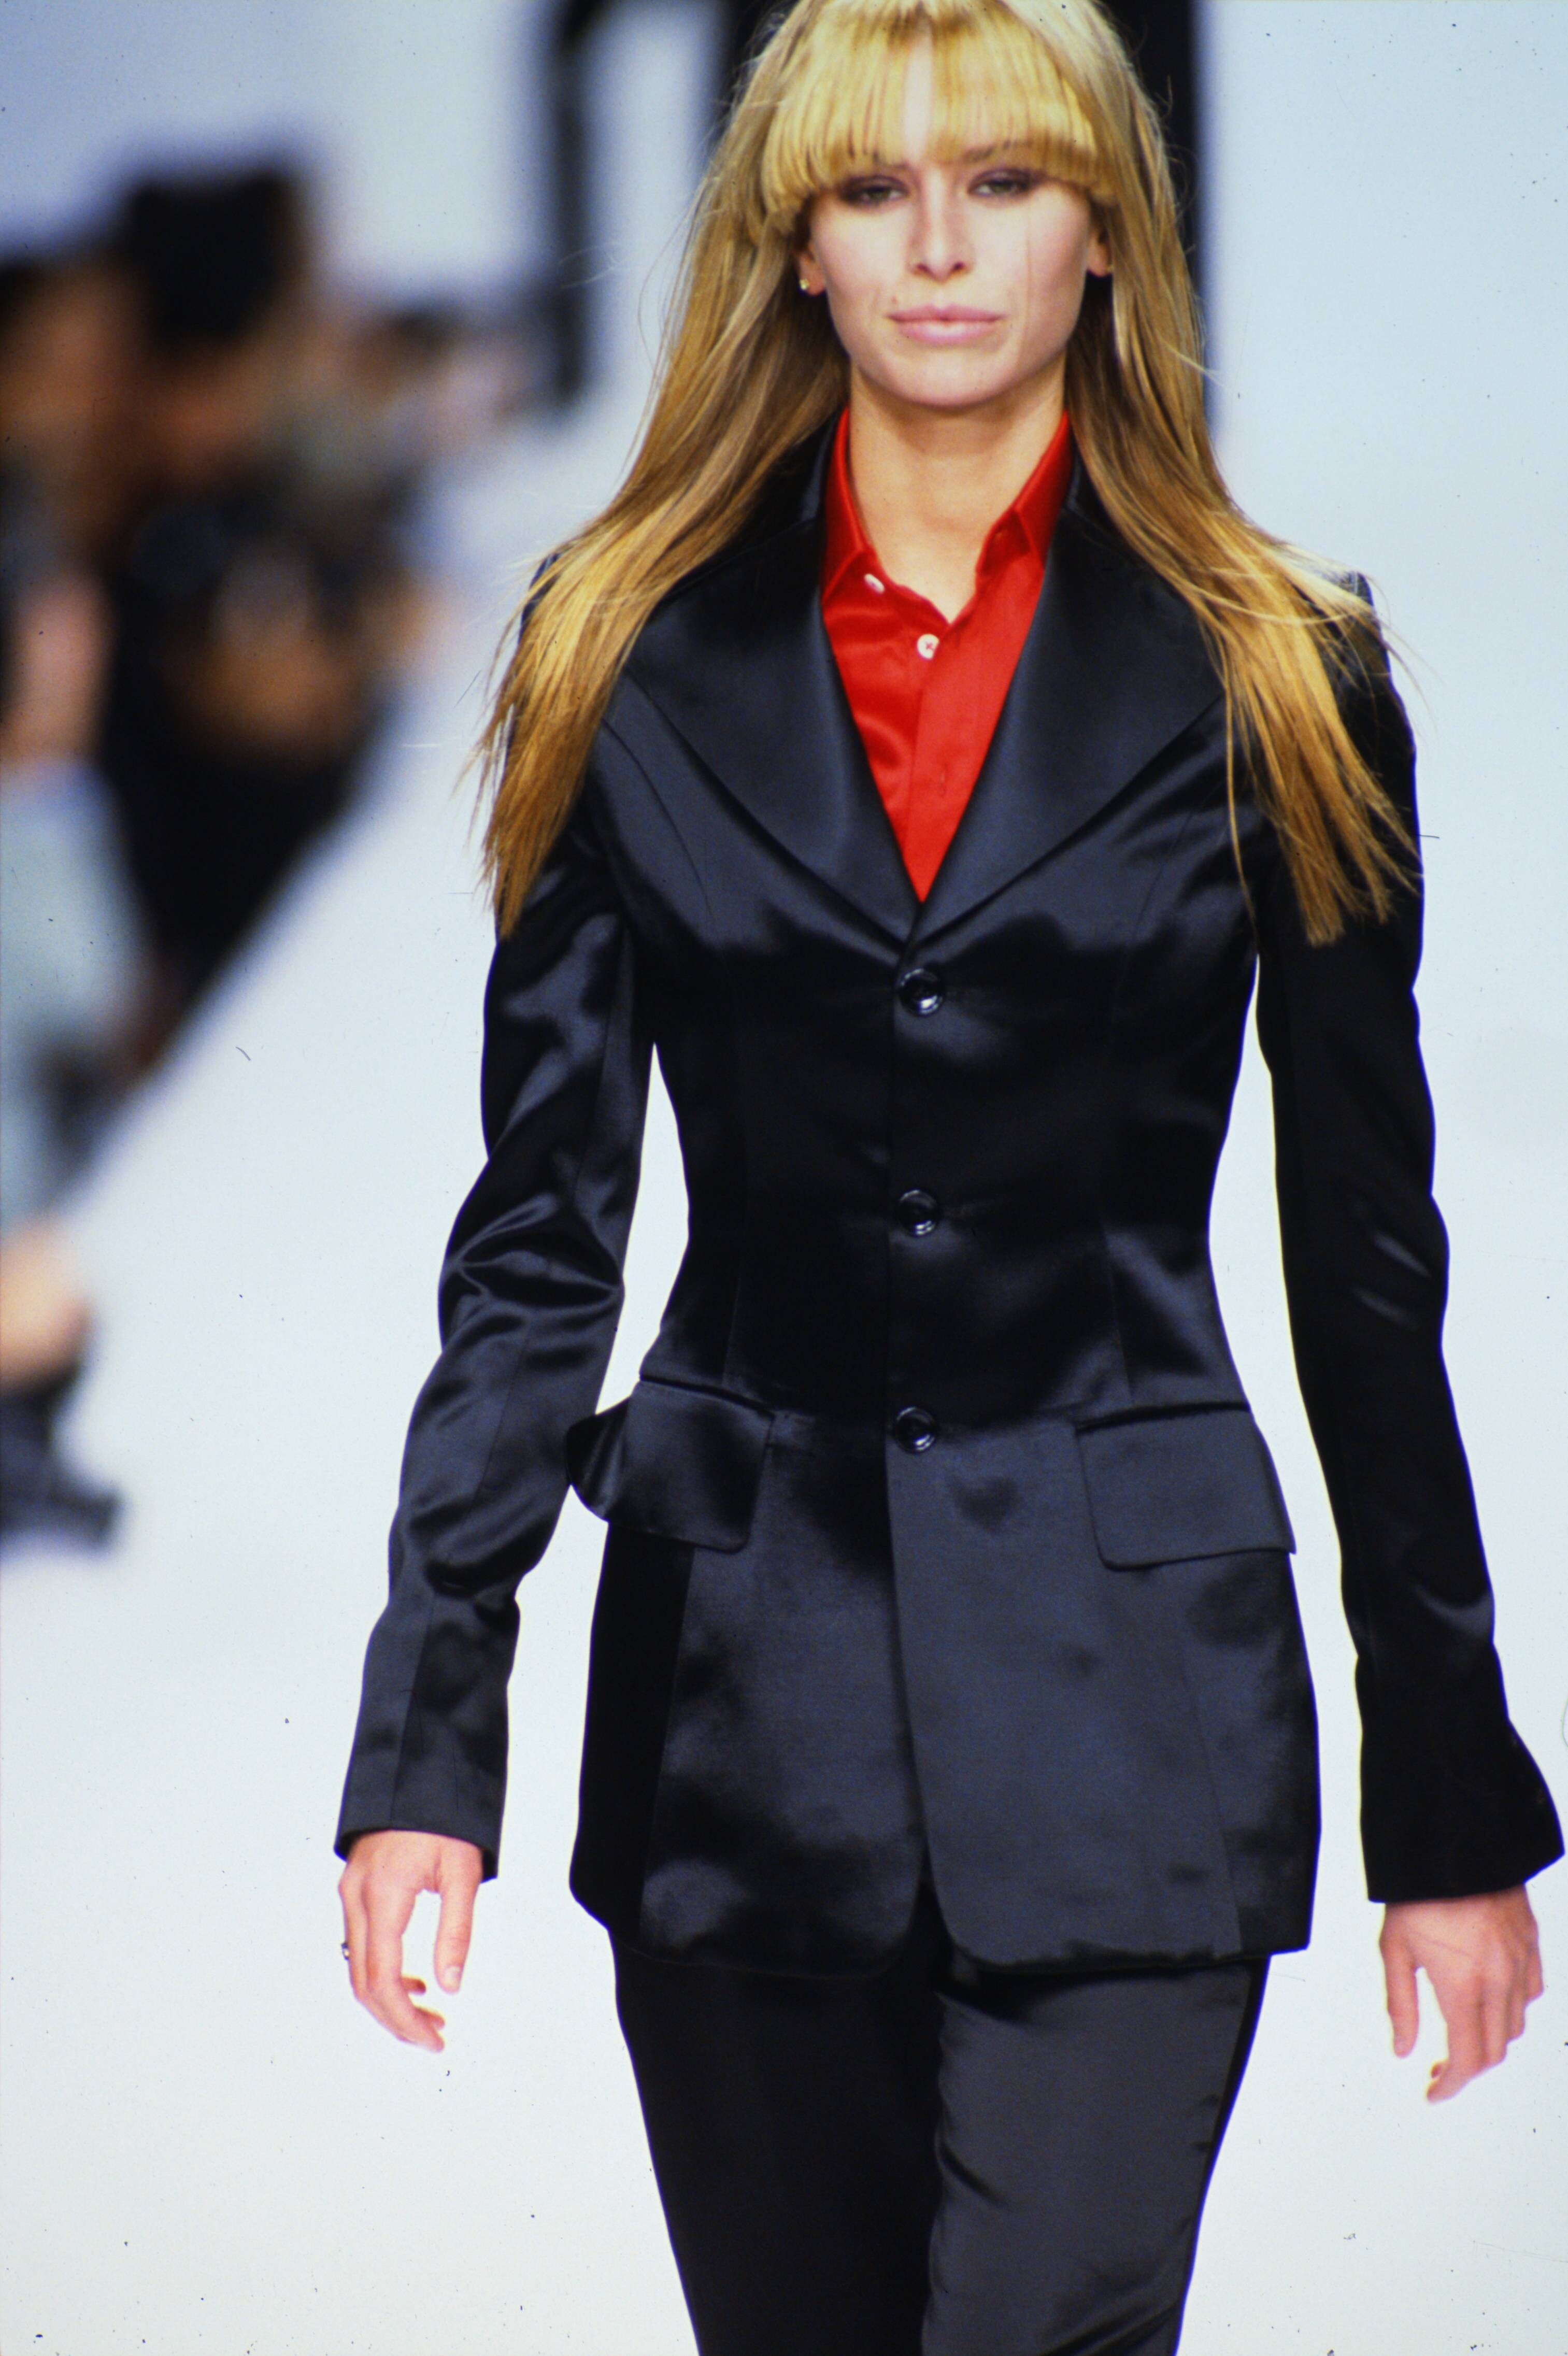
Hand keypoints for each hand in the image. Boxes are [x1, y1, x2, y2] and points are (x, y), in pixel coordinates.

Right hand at [339, 1831, 483, 2050]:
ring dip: (389, 1997)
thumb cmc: (445, 1816)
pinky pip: (361, 1943)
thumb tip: (451, 1986)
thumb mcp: (462, 1873)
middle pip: (363, 1981)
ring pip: (358, 1965)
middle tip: (433, 2036)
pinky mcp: (355, 1886)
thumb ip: (456, 1931)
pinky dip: (382, 1970)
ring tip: (430, 2014)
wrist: (420, 1769)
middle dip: (396, 2018)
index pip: (383, 1979)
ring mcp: (351, 1890)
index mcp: (384, 1895)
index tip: (433, 2039)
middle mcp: (357, 1897)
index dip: (405, 2019)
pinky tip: (415, 1979)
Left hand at [1380, 1886, 1542, 2101]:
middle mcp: (1499, 1980)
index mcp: (1463, 1987)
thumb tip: (1402, 2049)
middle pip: (1495, 2050)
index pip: (1468, 2059)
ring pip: (1516, 2024)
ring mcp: (1520, 1961)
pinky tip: (1491, 2000)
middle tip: (1440, 2067)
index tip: (1435, 2092)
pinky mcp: (1531, 1942)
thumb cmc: (1419, 1892)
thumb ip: (1401, 2005)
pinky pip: (1532, 1991)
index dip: (1452, 2085)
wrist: (1453, 1841)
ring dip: (1491, 2040)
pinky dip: (1514, 2008)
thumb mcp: (1394, 1949)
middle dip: (1468, 2067)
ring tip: (1462, 2033)